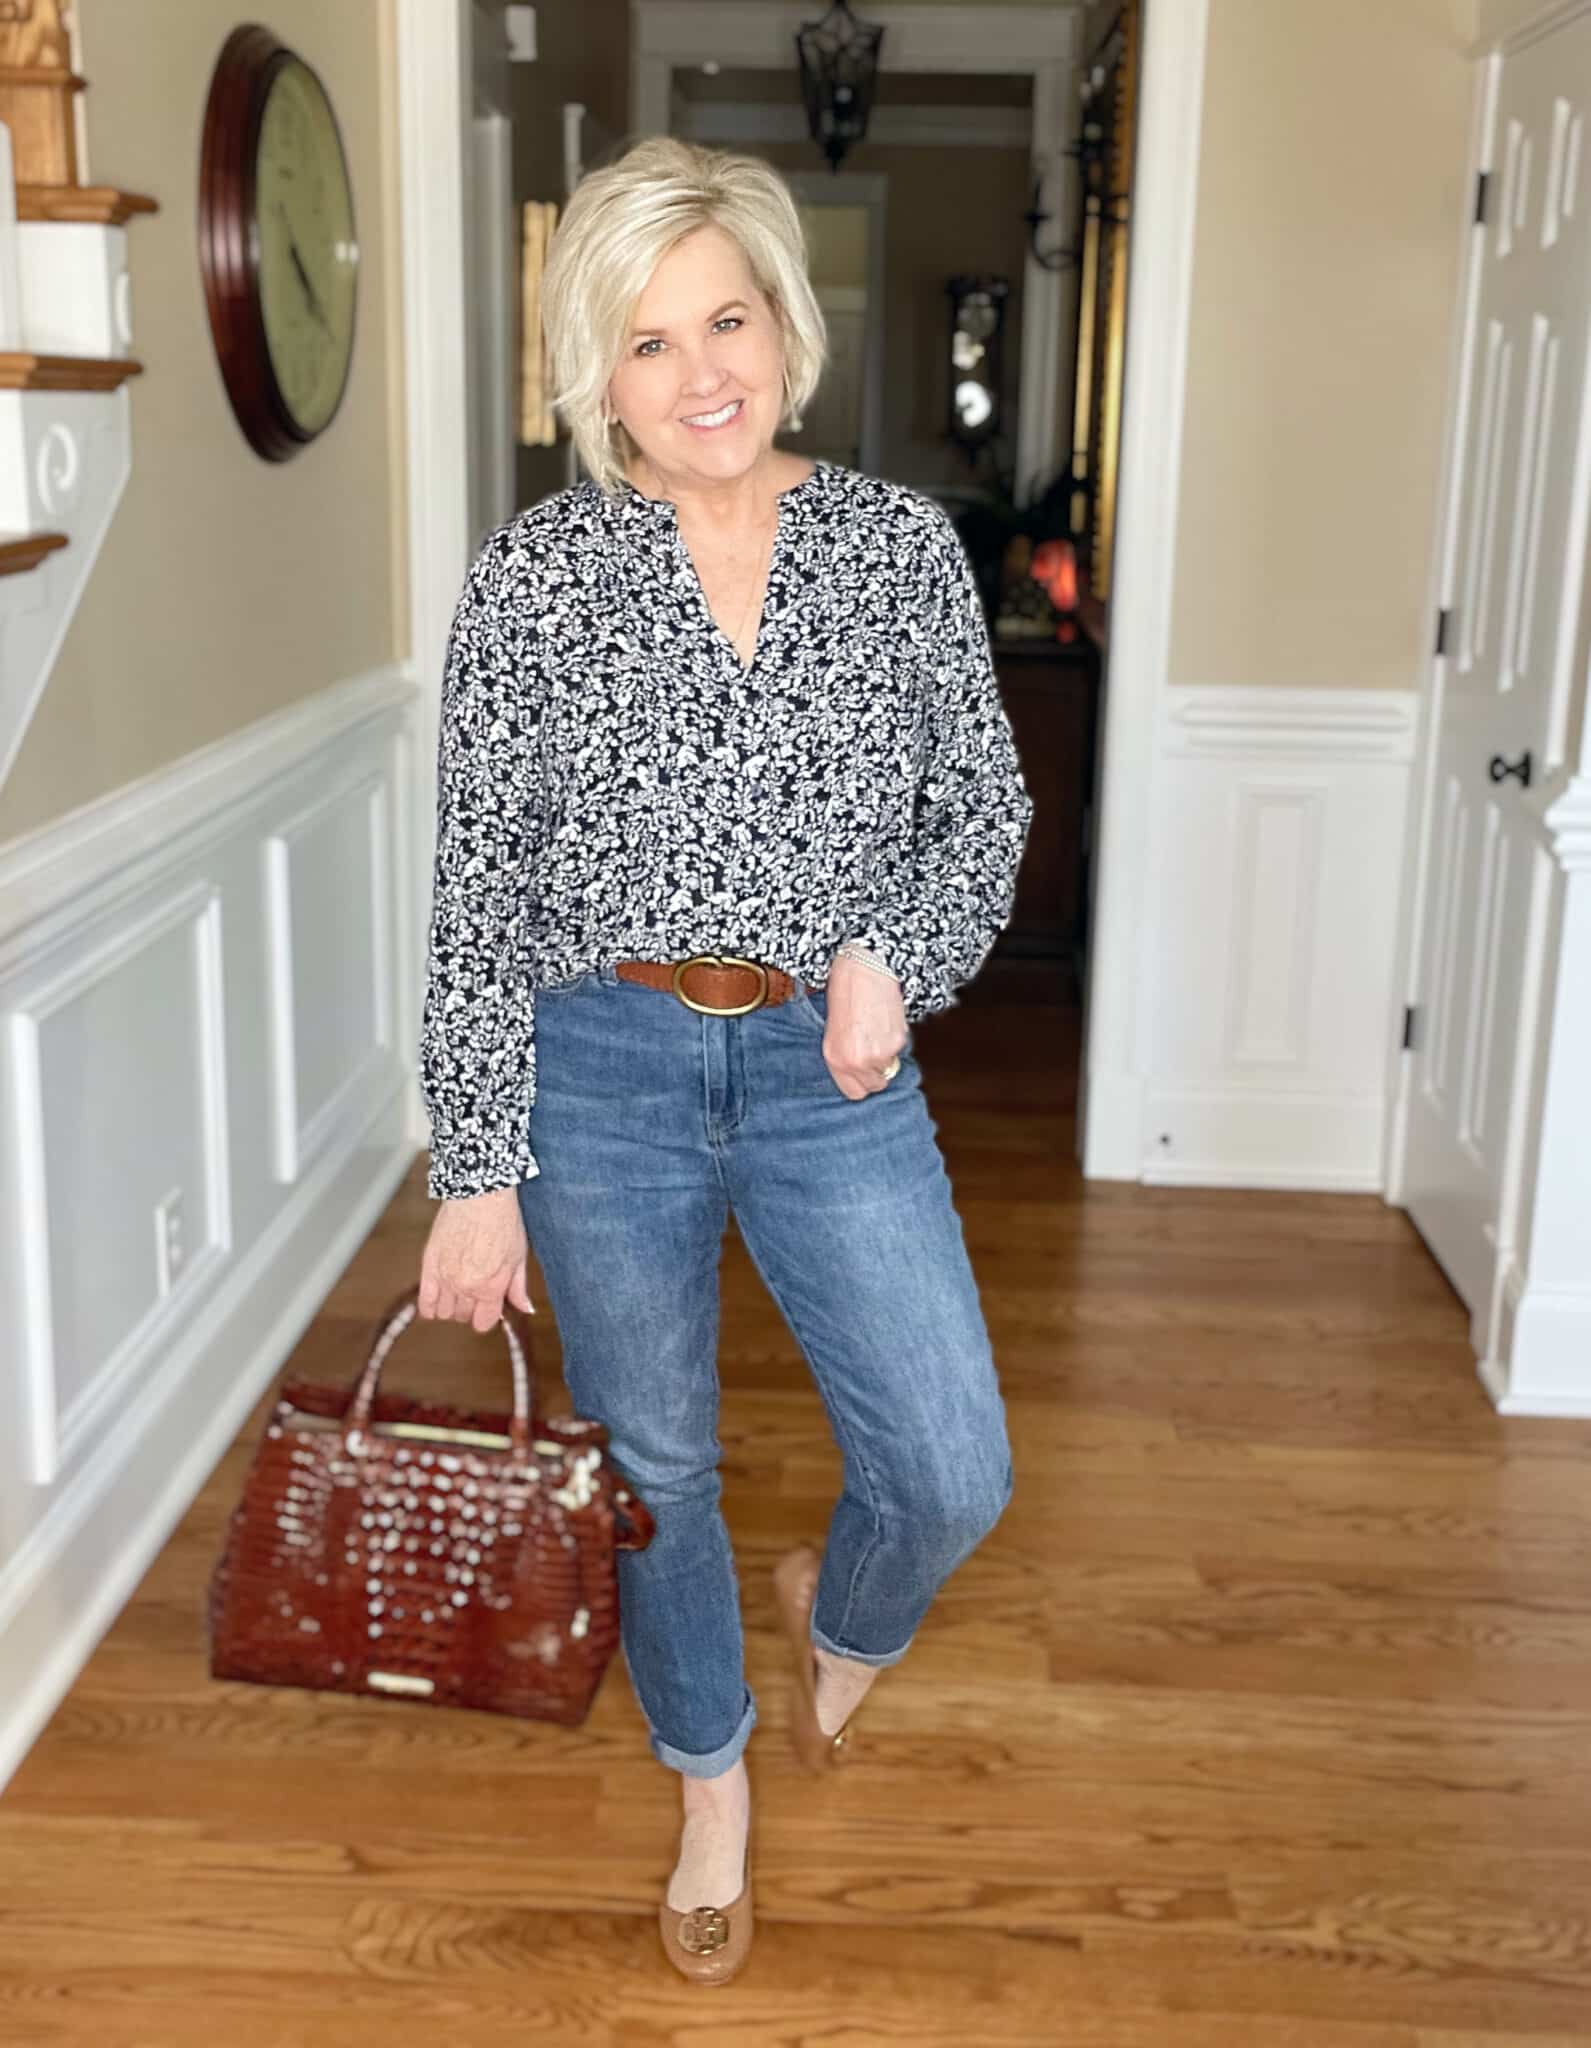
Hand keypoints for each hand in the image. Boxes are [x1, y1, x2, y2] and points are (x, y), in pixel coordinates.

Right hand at [418, 1187, 533, 1331]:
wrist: (480, 1196)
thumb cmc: (502, 1222)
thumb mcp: (518, 1256)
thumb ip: (518, 1287)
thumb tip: (524, 1309)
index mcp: (491, 1288)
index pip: (484, 1323)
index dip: (487, 1315)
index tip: (489, 1305)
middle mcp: (466, 1287)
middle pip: (463, 1316)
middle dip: (471, 1306)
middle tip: (476, 1287)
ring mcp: (445, 1277)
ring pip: (444, 1311)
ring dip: (451, 1304)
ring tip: (458, 1287)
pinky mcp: (428, 1265)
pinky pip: (424, 1301)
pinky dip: (430, 1305)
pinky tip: (438, 1296)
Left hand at [820, 953, 908, 1099]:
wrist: (864, 969)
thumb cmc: (845, 993)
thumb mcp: (833, 1029)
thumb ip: (844, 1055)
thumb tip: (860, 1070)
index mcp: (834, 1058)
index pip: (854, 1093)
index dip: (861, 1082)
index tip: (864, 1072)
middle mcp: (854, 1061)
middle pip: (875, 1085)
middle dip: (877, 1071)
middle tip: (873, 1050)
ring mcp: (876, 1054)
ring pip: (889, 1068)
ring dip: (886, 1055)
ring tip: (877, 1031)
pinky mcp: (895, 1043)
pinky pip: (898, 1051)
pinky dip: (895, 1040)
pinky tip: (885, 1022)